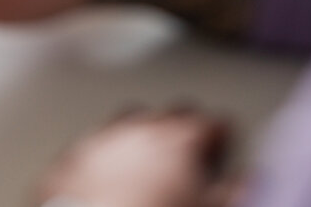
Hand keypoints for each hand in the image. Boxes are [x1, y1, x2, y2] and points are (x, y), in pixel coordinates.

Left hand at [35, 109, 235, 206]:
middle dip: (180, 127)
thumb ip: (230, 195)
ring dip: (137, 138)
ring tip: (145, 162)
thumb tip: (246, 182)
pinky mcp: (65, 165)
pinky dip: (100, 161)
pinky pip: (87, 151)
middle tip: (187, 150)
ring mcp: (96, 144)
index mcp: (176, 141)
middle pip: (166, 115)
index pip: (208, 122)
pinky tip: (104, 179)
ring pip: (123, 125)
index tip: (222, 140)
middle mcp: (136, 131)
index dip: (219, 133)